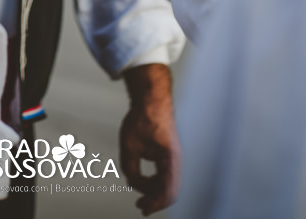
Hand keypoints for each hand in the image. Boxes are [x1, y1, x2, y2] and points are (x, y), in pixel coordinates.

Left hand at [119, 63, 179, 213]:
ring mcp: (173, 158)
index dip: (155, 204)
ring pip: (168, 184)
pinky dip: (154, 182)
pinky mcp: (168, 155)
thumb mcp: (130, 146)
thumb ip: (130, 169)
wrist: (151, 99)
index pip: (167, 190)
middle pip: (169, 190)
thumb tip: (133, 184)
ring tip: (138, 194)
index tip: (142, 209)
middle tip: (139, 205)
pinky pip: (165, 175)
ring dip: (154, 191)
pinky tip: (142, 181)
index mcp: (170, 159)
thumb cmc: (142, 118)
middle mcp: (176, 161)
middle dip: (154, 200)